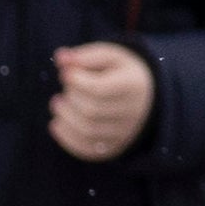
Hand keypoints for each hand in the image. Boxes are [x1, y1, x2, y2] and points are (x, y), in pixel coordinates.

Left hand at [50, 38, 157, 160]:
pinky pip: (86, 149)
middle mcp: (131, 114)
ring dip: (64, 117)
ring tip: (58, 102)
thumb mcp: (110, 56)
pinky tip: (58, 122)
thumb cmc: (123, 73)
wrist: (146, 99)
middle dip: (70, 97)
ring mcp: (123, 134)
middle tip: (66, 86)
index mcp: (132, 86)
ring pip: (87, 131)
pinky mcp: (113, 148)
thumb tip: (61, 58)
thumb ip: (85, 56)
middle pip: (91, 111)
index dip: (76, 80)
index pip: (98, 89)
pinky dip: (66, 137)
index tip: (66, 72)